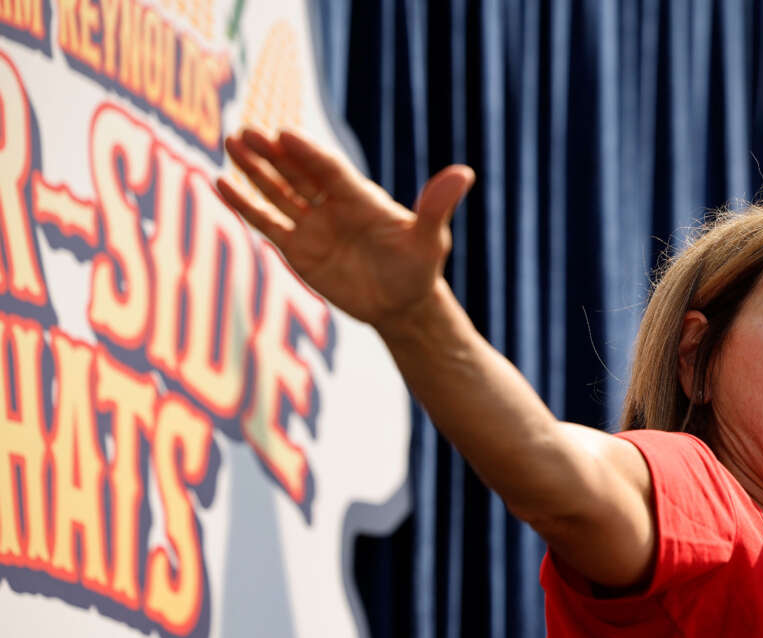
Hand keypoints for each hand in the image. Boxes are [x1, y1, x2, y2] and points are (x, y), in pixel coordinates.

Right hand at [216, 127, 474, 331]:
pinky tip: (221, 183)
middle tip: (245, 130)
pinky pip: (267, 223)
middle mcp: (332, 205)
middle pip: (297, 173)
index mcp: (360, 197)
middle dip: (272, 154)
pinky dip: (245, 205)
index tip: (284, 133)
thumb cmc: (419, 269)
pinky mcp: (298, 250)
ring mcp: (313, 226)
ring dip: (255, 171)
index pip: (329, 170)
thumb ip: (437, 205)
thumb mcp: (430, 239)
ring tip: (230, 144)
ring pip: (278, 193)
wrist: (402, 306)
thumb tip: (465, 172)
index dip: (307, 153)